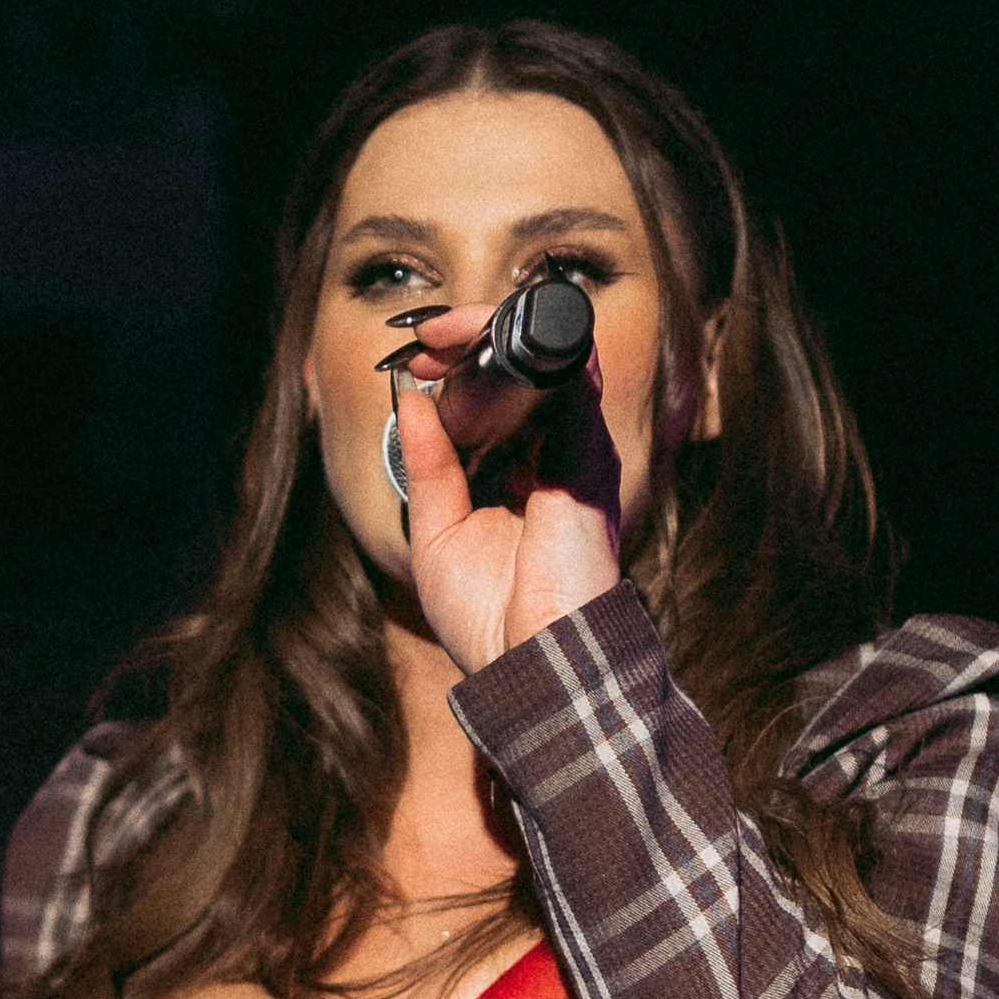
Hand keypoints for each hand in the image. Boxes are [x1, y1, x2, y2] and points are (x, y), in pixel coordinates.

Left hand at [389, 316, 623, 677]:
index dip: (455, 372)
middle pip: (526, 371)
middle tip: (423, 340)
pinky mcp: (589, 457)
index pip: (498, 402)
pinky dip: (523, 353)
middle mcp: (555, 458)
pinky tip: (475, 349)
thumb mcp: (436, 532)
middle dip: (471, 339)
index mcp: (522, 477)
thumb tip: (410, 399)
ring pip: (549, 361)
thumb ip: (428, 465)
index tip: (410, 366)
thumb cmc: (490, 618)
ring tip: (440, 336)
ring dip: (492, 334)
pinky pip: (570, 380)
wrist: (530, 664)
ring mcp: (577, 454)